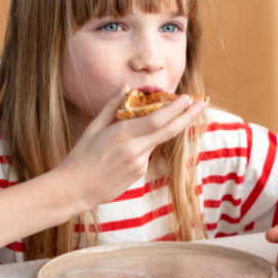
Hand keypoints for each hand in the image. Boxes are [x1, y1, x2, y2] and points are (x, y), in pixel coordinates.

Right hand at [56, 86, 207, 211]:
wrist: (75, 189)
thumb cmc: (80, 156)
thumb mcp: (93, 128)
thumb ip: (112, 106)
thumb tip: (126, 88)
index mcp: (122, 135)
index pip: (156, 119)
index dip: (175, 109)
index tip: (188, 97)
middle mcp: (135, 150)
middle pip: (168, 131)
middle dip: (188, 116)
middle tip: (203, 103)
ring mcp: (139, 164)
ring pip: (155, 142)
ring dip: (162, 130)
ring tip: (161, 119)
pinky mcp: (139, 174)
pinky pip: (146, 154)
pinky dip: (142, 146)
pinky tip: (123, 152)